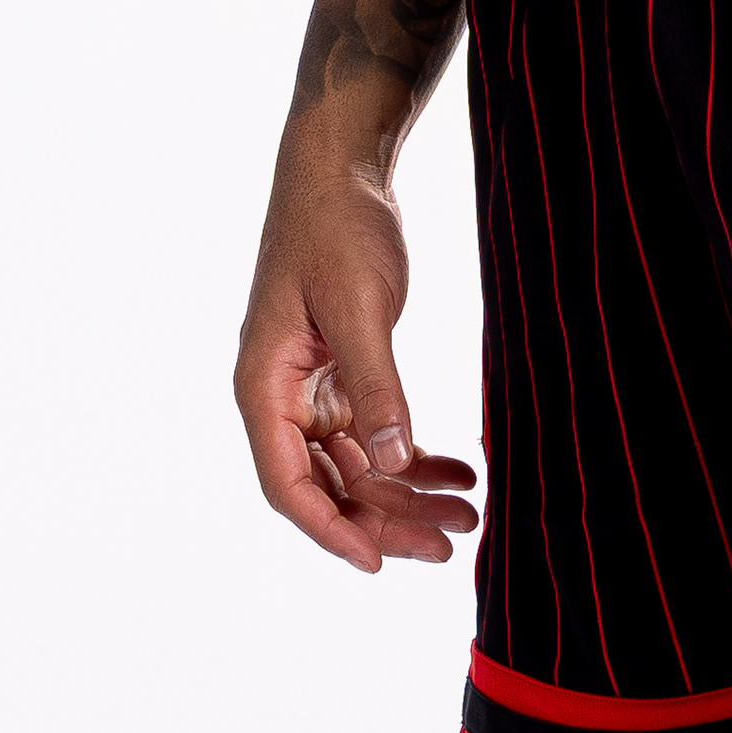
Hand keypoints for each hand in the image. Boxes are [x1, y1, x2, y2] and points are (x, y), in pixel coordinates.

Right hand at [234, 120, 481, 571]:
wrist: (341, 169)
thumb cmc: (336, 227)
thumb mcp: (359, 306)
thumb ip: (376, 385)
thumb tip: (391, 463)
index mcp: (262, 385)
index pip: (286, 484)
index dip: (331, 529)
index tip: (380, 563)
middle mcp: (279, 396)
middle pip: (328, 484)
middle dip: (388, 519)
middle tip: (452, 545)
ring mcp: (311, 388)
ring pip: (357, 466)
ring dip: (408, 493)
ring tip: (469, 514)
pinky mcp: (342, 374)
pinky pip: (375, 434)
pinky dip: (414, 457)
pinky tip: (458, 471)